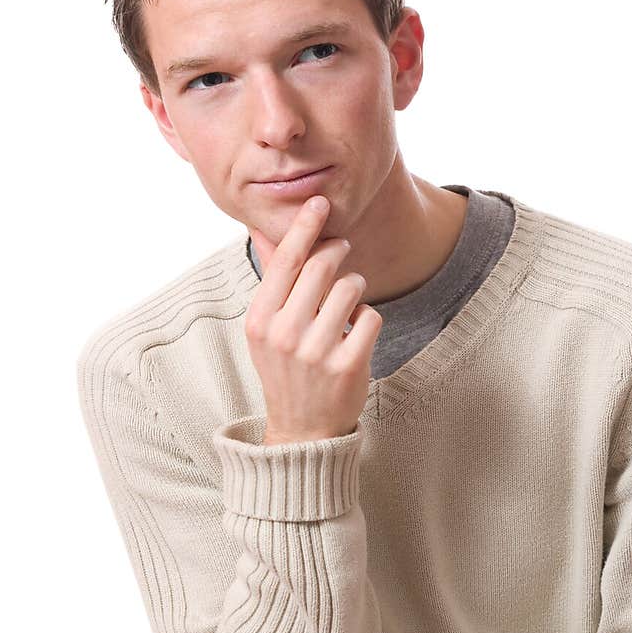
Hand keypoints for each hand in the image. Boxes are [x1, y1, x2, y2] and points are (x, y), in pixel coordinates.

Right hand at [247, 195, 381, 443]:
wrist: (302, 429)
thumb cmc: (285, 369)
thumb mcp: (266, 329)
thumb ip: (271, 281)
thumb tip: (263, 230)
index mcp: (260, 320)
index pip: (284, 260)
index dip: (304, 227)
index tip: (320, 202)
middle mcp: (285, 333)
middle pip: (322, 266)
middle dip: (337, 252)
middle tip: (341, 251)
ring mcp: (316, 351)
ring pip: (352, 286)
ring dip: (355, 289)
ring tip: (345, 307)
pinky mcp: (348, 364)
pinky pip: (371, 315)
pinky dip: (367, 320)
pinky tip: (355, 334)